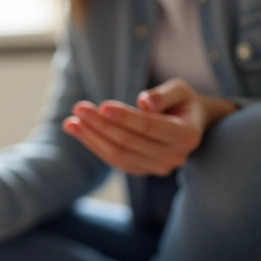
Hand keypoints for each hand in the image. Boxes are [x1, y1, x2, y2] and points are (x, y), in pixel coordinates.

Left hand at [61, 78, 237, 175]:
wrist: (190, 123)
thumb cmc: (182, 102)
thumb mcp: (180, 90)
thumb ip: (163, 95)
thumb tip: (144, 102)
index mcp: (187, 135)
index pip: (151, 127)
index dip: (126, 118)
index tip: (103, 106)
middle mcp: (175, 156)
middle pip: (130, 143)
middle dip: (101, 125)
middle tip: (79, 108)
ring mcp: (158, 167)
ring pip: (118, 156)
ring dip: (92, 138)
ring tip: (70, 121)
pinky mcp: (142, 169)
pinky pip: (114, 161)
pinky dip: (93, 145)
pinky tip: (75, 129)